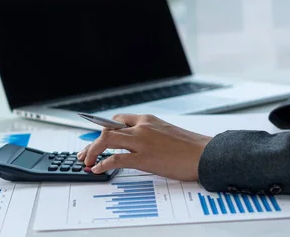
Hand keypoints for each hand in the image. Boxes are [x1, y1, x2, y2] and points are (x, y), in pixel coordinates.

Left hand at [77, 114, 211, 181]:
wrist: (206, 154)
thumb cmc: (191, 147)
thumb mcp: (167, 132)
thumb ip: (150, 135)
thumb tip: (137, 145)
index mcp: (147, 120)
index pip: (117, 120)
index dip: (104, 130)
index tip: (97, 140)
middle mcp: (141, 127)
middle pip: (106, 129)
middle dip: (91, 143)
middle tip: (83, 154)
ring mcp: (142, 142)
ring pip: (106, 140)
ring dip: (91, 151)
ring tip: (86, 162)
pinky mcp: (144, 158)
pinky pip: (116, 159)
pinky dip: (102, 163)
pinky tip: (98, 169)